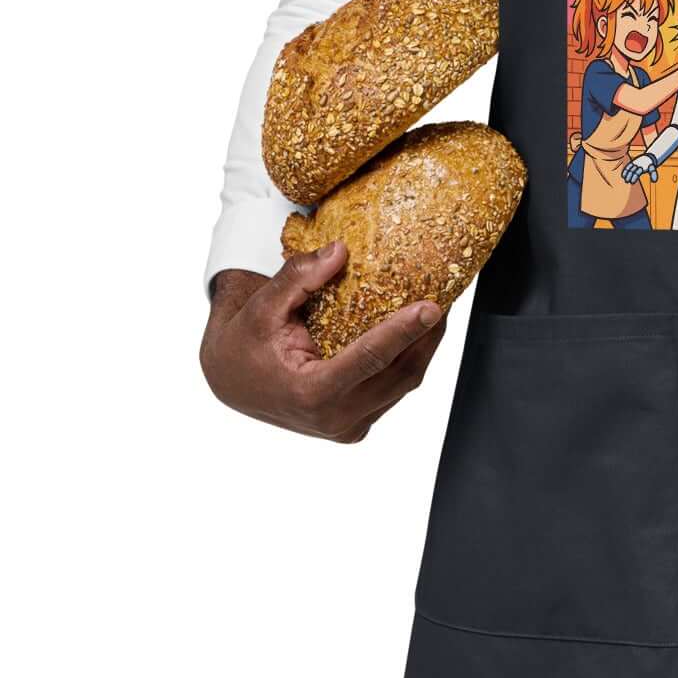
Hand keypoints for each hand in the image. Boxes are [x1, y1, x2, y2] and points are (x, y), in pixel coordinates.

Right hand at [199, 243, 447, 443]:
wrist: (231, 382)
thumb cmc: (243, 344)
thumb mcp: (261, 307)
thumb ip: (299, 277)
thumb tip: (341, 251)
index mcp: (312, 395)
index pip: (369, 360)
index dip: (403, 331)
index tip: (432, 307)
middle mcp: (336, 419)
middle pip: (400, 374)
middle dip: (427, 336)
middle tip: (446, 294)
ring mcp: (349, 426)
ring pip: (403, 384)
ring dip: (424, 346)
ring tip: (438, 308)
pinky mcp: (357, 423)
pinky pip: (393, 388)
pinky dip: (408, 358)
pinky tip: (416, 330)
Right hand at [623, 152, 655, 182]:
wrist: (649, 157)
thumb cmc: (650, 165)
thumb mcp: (653, 169)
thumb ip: (653, 174)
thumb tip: (654, 181)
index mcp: (642, 167)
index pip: (637, 173)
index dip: (634, 178)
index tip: (632, 182)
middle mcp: (638, 165)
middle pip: (632, 171)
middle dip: (629, 176)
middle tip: (626, 181)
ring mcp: (634, 163)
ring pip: (629, 169)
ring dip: (626, 174)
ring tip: (624, 179)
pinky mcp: (632, 162)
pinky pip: (628, 166)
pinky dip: (625, 170)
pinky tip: (623, 176)